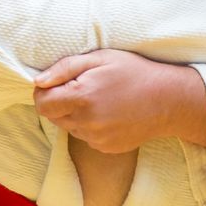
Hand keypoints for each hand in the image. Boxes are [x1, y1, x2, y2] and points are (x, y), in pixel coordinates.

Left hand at [33, 49, 205, 151]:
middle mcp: (86, 122)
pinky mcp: (105, 147)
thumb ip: (65, 68)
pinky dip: (89, 125)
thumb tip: (38, 81)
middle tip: (83, 86)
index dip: (44, 90)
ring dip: (75, 113)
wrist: (168, 100)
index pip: (42, 103)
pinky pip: (85, 137)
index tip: (57, 82)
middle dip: (60, 101)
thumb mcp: (100, 58)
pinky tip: (108, 112)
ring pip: (68, 127)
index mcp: (82, 97)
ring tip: (98, 98)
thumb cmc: (133, 72)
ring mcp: (96, 138)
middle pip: (53, 115)